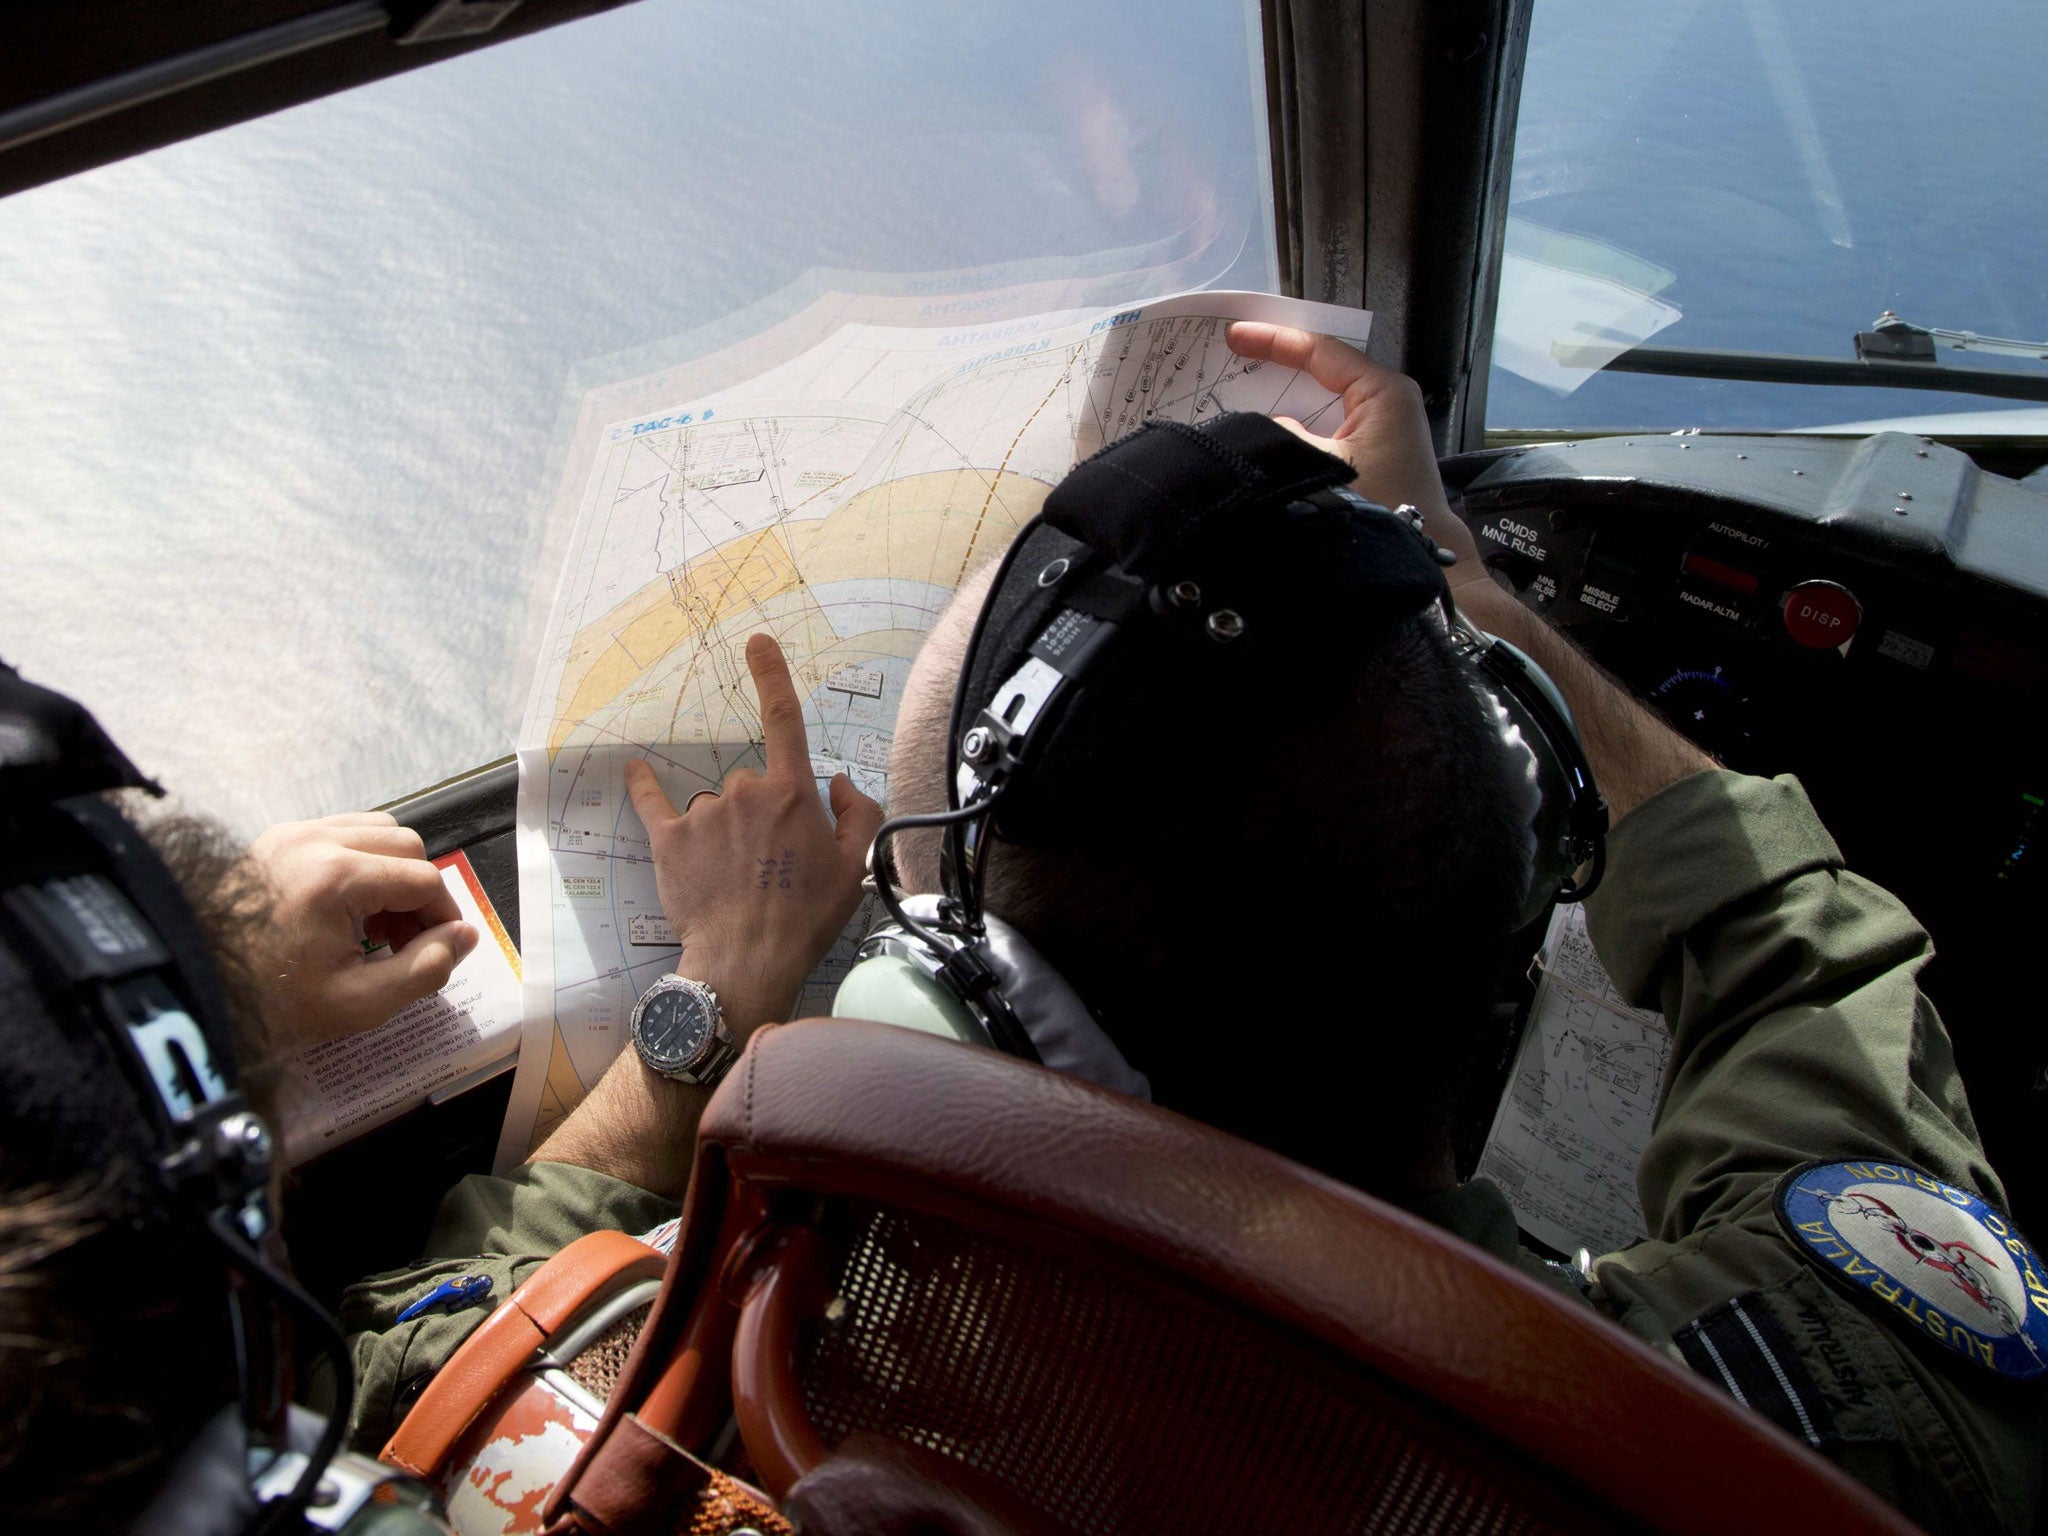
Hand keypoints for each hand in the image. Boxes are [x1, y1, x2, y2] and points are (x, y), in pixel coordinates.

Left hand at [243, 813, 477, 1045]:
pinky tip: (348, 907)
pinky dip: (362, 862)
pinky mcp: (276, 839)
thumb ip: (425, 969)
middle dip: (419, 893)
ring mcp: (292, 834)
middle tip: (405, 942)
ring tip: (377, 924)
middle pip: (406, 847)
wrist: (188, 987)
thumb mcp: (359, 1004)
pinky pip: (342, 832)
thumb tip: (465, 937)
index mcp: (336, 877)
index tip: (439, 953)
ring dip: (393, 873)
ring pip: (377, 832)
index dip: (444, 919)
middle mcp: (315, 840)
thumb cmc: (268, 1002)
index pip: (424, 881)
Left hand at [625, 633, 883, 1035]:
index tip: (758, 642)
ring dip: (724, 830)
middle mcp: (745, 792)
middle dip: (761, 815)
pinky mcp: (668, 839)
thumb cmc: (805, 917)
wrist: (748, 959)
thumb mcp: (856, 867)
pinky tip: (636, 772)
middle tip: (771, 865)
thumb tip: (838, 784)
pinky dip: (643, 786)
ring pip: (715, 806)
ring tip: (735, 878)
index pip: (784, 719)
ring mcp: (703, 814)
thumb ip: (861, 814)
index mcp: (793, 794)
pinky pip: (652, 801)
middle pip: (753, 784)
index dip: (771, 674)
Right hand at [1224, 323, 1492, 601]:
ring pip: (1322, 400)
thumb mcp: (1321, 463)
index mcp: (1382, 391)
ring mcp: (1380, 426)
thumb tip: (1262, 425)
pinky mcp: (1372, 451)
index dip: (1273, 341)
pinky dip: (1297, 424)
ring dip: (1286, 397)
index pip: (1321, 351)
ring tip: (1241, 388)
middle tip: (1232, 356)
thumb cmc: (1378, 506)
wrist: (1419, 555)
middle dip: (1277, 365)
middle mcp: (1385, 400)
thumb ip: (1284, 435)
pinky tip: (1265, 428)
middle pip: (1322, 370)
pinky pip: (1327, 425)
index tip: (1234, 337)